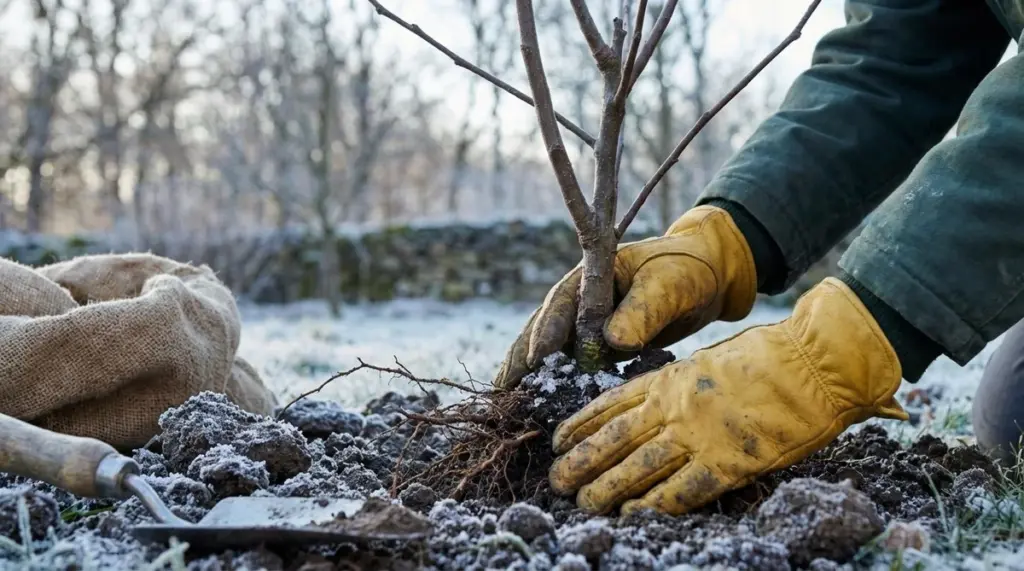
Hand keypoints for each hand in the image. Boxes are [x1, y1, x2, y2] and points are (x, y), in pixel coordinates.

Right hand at [494, 205, 757, 388]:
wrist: (705, 278)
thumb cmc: (685, 272)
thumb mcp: (667, 286)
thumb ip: (642, 310)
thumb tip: (613, 342)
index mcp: (590, 276)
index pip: (562, 304)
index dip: (548, 331)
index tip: (538, 360)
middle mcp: (578, 301)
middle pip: (542, 329)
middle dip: (523, 360)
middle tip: (503, 391)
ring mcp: (584, 323)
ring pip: (549, 351)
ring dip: (533, 376)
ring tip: (509, 404)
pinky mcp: (595, 345)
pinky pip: (571, 366)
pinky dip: (558, 384)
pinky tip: (543, 408)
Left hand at [548, 278, 907, 514]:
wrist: (812, 363)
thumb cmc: (766, 359)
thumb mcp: (707, 362)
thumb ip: (676, 387)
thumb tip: (650, 410)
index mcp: (668, 378)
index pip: (610, 404)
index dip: (580, 425)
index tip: (557, 441)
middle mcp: (674, 407)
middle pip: (614, 439)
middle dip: (581, 462)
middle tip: (556, 481)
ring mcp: (699, 435)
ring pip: (638, 467)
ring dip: (606, 488)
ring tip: (582, 504)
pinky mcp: (727, 463)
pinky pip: (682, 490)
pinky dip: (654, 505)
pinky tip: (633, 516)